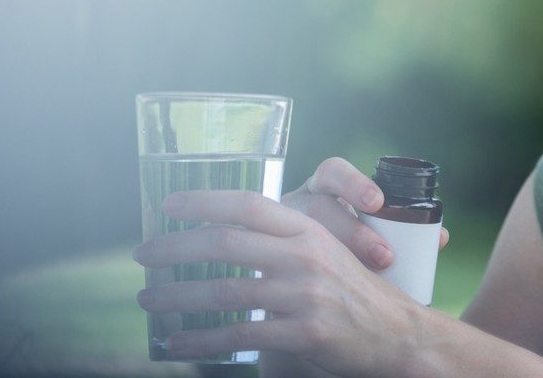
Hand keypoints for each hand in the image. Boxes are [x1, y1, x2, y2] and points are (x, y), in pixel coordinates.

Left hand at [132, 189, 420, 375]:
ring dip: (176, 297)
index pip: (249, 204)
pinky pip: (240, 333)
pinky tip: (176, 341)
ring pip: (225, 289)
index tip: (168, 206)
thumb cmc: (354, 293)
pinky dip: (200, 338)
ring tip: (147, 302)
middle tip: (143, 256)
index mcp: (309, 229)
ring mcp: (305, 293)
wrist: (399, 334)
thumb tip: (222, 243)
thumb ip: (282, 246)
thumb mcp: (326, 253)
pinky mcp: (305, 331)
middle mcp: (306, 255)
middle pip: (227, 242)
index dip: (204, 201)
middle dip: (174, 248)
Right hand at [281, 157, 448, 270]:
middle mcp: (299, 203)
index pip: (333, 172)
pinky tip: (318, 300)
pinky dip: (297, 282)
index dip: (353, 183)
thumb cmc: (344, 246)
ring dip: (332, 258)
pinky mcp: (269, 258)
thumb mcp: (367, 230)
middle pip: (317, 206)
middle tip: (384, 257)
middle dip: (351, 230)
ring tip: (361, 283)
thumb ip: (401, 231)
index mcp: (324, 187)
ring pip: (295, 235)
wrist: (301, 275)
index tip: (378, 203)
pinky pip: (276, 268)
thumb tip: (441, 238)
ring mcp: (280, 230)